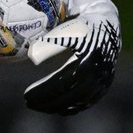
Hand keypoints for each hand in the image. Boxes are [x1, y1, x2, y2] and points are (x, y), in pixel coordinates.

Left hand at [23, 0, 120, 114]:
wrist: (106, 23)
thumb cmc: (79, 26)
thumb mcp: (64, 31)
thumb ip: (48, 43)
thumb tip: (32, 58)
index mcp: (87, 58)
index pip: (61, 81)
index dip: (43, 91)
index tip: (26, 95)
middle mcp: (98, 71)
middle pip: (69, 94)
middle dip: (47, 101)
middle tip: (28, 103)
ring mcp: (103, 79)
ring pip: (78, 101)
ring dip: (57, 106)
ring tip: (39, 106)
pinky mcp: (105, 84)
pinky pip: (88, 101)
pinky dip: (72, 107)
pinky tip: (57, 109)